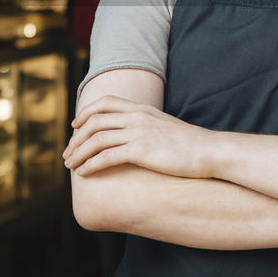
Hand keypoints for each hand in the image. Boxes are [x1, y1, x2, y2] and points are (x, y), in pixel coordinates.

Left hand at [64, 95, 211, 177]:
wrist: (210, 152)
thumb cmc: (190, 145)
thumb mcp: (165, 128)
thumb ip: (147, 126)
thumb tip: (135, 137)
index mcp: (142, 110)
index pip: (105, 103)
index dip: (86, 113)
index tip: (75, 126)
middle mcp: (137, 117)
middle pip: (94, 121)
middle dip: (76, 138)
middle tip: (67, 153)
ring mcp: (139, 133)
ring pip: (96, 139)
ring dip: (79, 153)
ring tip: (70, 166)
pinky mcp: (141, 151)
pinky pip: (106, 156)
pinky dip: (91, 164)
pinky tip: (84, 173)